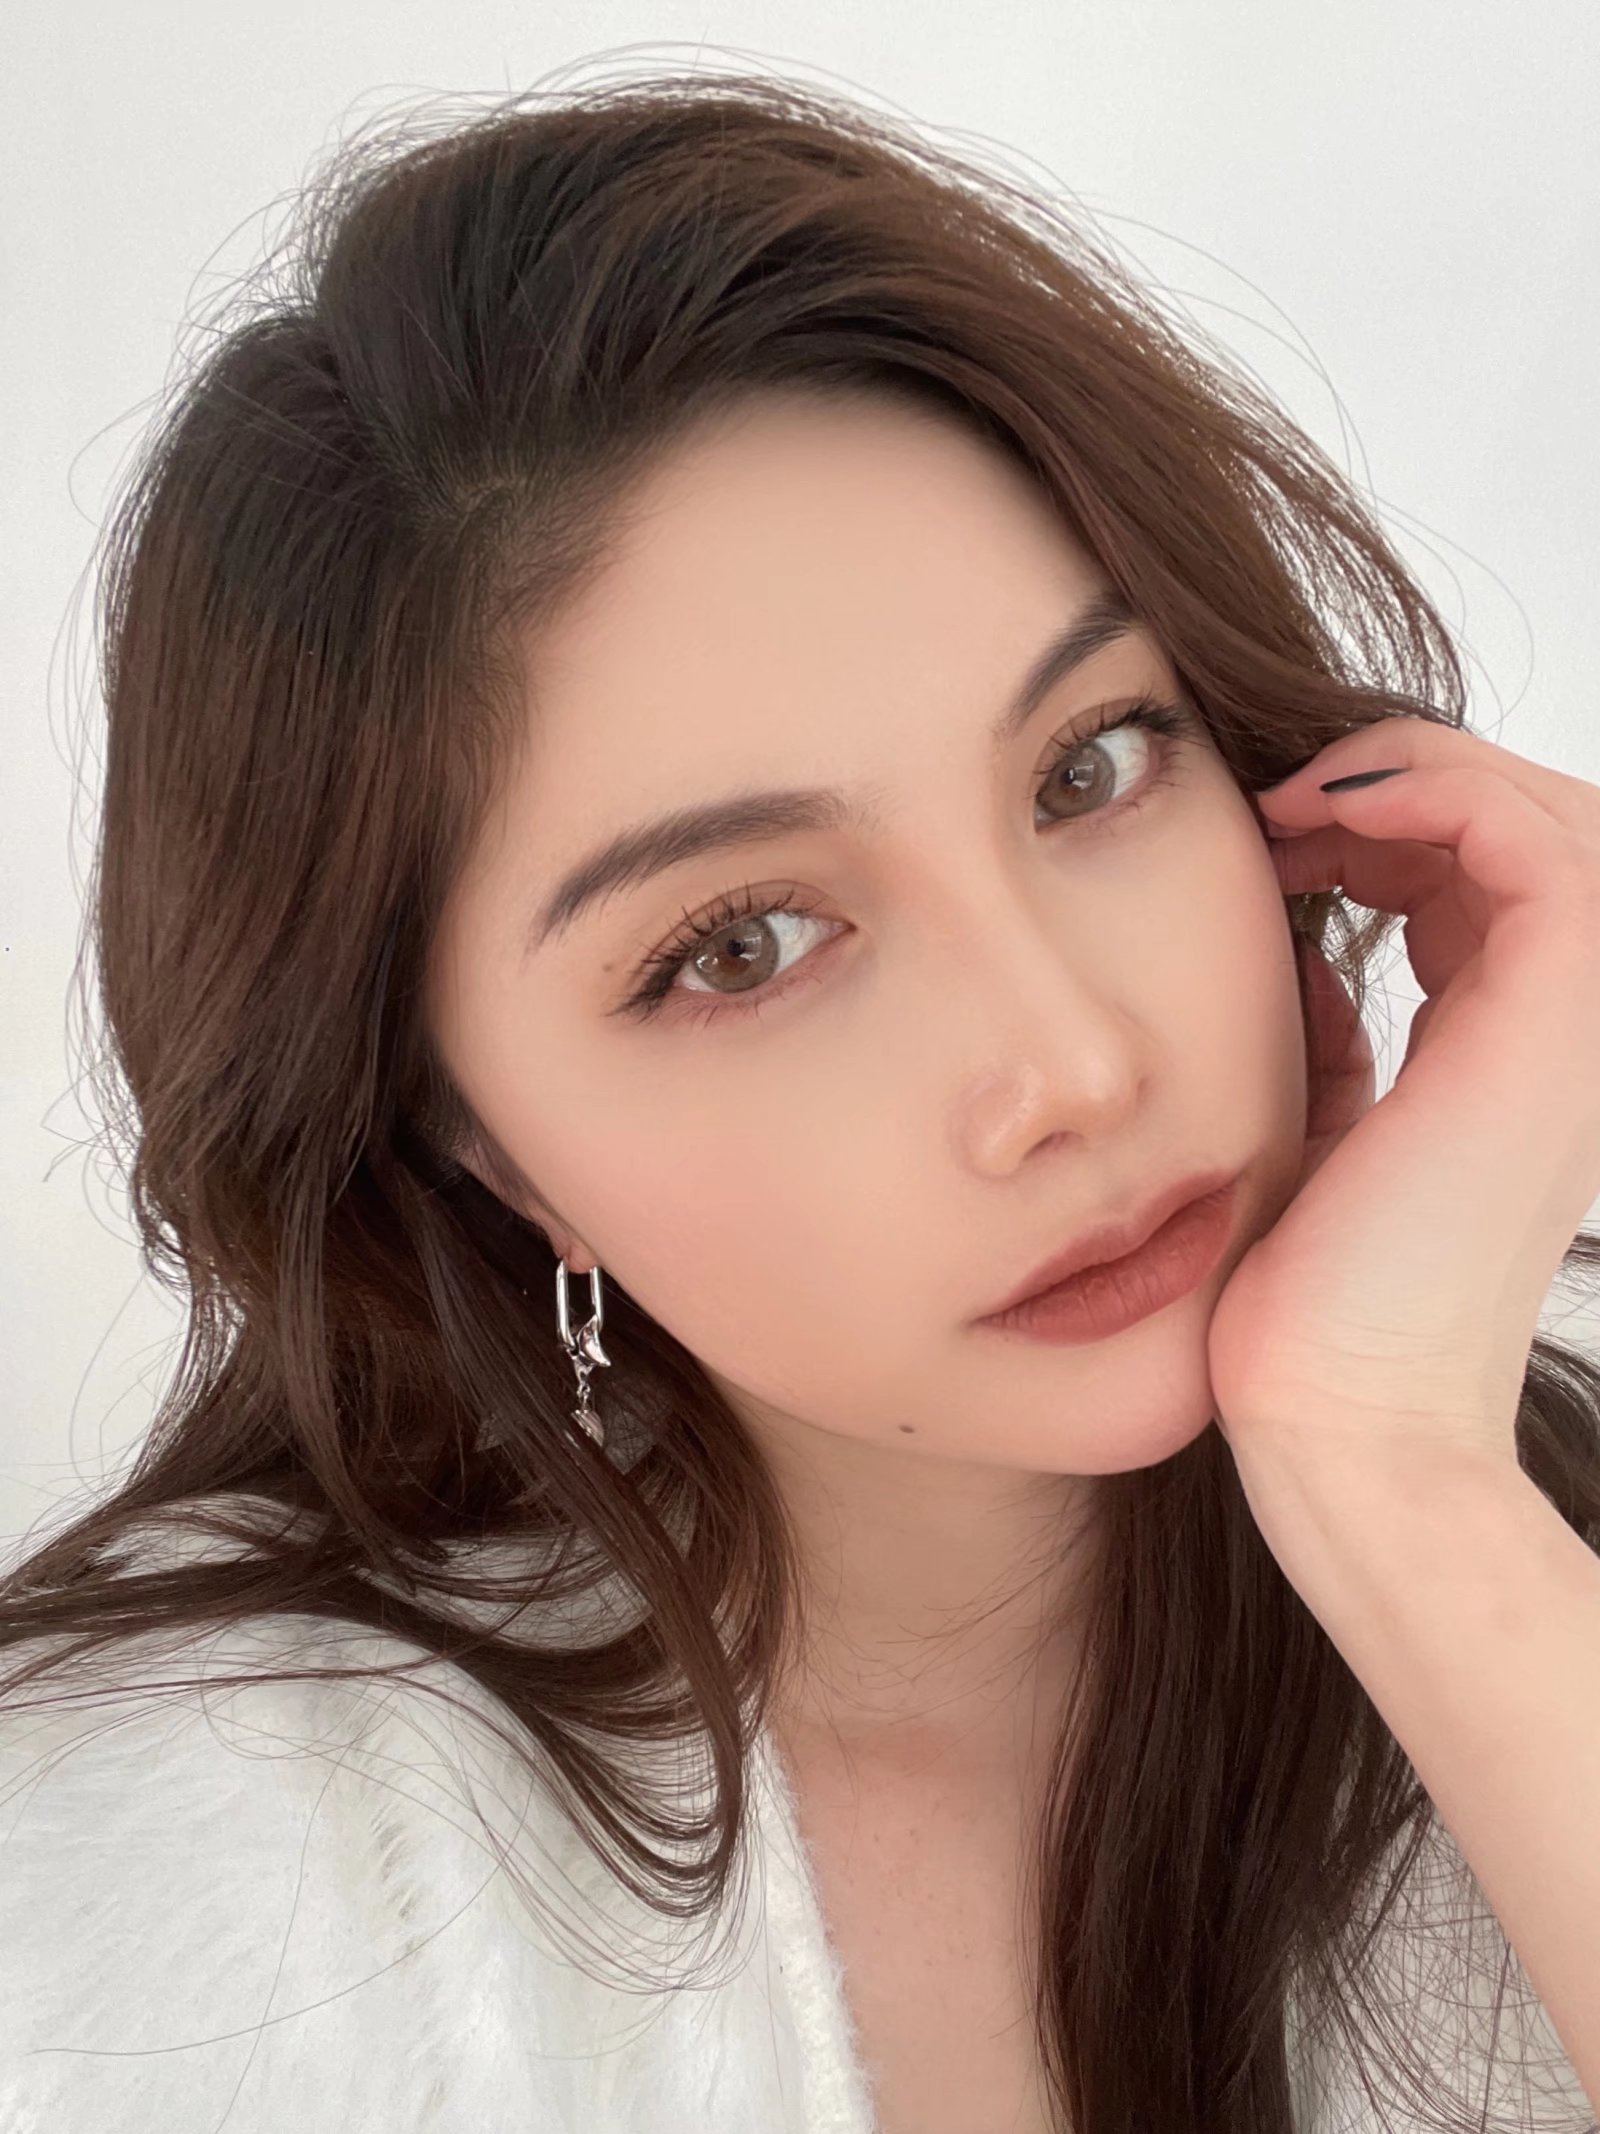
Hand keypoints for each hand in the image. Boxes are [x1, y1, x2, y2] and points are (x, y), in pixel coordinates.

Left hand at [1204, 713, 1599, 1477]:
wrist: (1340, 1410)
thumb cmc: (1310, 1301)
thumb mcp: (1317, 1131)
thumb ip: (1331, 1038)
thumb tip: (1307, 958)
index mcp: (1509, 1055)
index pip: (1480, 883)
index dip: (1378, 831)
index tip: (1263, 837)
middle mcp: (1562, 1029)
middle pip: (1526, 831)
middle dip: (1401, 789)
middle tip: (1278, 808)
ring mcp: (1573, 1020)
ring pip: (1543, 813)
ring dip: (1413, 777)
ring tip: (1296, 805)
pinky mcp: (1553, 1015)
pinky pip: (1525, 838)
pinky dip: (1429, 791)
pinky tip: (1322, 818)